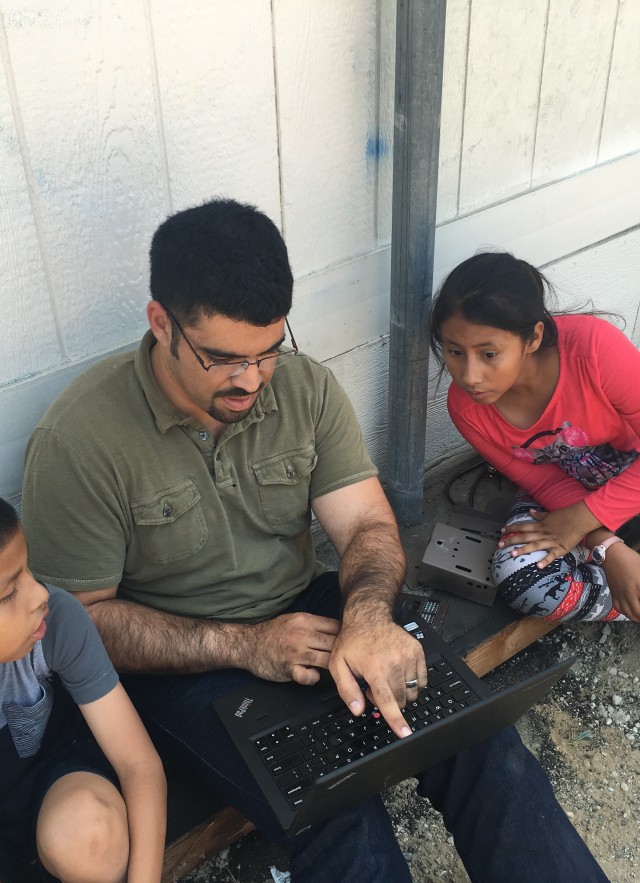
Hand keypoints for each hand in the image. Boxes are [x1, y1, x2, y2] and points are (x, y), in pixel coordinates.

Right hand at [248, 613, 339, 683]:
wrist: (248, 644)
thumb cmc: (272, 633)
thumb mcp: (293, 619)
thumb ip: (313, 624)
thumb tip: (338, 629)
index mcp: (304, 620)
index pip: (336, 626)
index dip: (344, 635)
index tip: (347, 642)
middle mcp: (301, 634)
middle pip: (334, 643)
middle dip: (341, 652)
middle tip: (344, 658)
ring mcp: (295, 652)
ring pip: (327, 660)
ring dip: (331, 666)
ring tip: (330, 668)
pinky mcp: (289, 668)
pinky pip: (310, 676)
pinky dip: (314, 677)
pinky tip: (312, 674)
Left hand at [328, 619, 427, 738]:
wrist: (369, 616)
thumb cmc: (352, 641)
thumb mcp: (338, 665)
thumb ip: (347, 690)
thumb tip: (358, 710)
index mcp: (375, 668)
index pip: (387, 700)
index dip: (396, 720)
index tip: (405, 734)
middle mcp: (395, 662)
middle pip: (400, 700)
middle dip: (388, 701)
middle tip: (374, 686)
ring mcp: (409, 657)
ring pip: (412, 692)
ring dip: (400, 693)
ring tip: (385, 678)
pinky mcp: (418, 652)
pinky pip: (422, 680)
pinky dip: (412, 683)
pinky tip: (398, 673)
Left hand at [497, 507, 595, 568]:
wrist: (580, 518)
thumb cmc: (565, 516)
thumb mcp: (550, 514)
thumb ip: (539, 515)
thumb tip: (530, 512)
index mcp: (540, 525)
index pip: (522, 526)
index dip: (511, 528)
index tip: (502, 531)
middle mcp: (543, 533)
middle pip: (524, 536)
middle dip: (511, 540)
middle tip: (499, 545)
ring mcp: (551, 541)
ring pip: (534, 545)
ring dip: (523, 549)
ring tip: (512, 554)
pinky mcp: (560, 548)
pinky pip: (551, 555)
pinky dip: (545, 561)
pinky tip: (538, 566)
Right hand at [602, 542, 639, 620]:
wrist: (611, 554)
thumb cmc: (631, 559)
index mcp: (639, 586)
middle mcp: (629, 594)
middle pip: (638, 614)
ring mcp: (620, 595)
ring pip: (629, 615)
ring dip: (637, 616)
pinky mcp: (613, 594)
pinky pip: (620, 609)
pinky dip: (627, 613)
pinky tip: (631, 608)